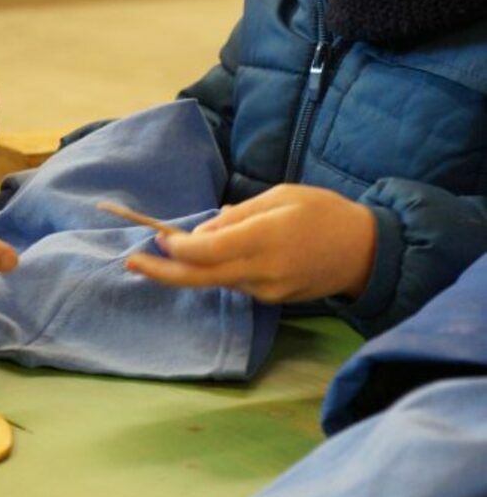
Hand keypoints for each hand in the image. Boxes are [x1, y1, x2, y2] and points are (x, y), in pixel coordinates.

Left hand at [125, 184, 376, 303]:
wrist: (364, 252)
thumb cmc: (322, 212)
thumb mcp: (280, 196)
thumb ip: (237, 215)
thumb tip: (202, 232)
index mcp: (264, 238)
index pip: (207, 250)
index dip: (177, 247)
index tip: (158, 237)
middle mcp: (261, 271)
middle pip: (200, 278)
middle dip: (161, 272)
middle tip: (131, 263)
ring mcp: (266, 290)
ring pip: (216, 280)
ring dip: (193, 266)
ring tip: (180, 245)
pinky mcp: (271, 300)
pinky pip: (235, 283)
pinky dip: (220, 268)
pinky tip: (227, 252)